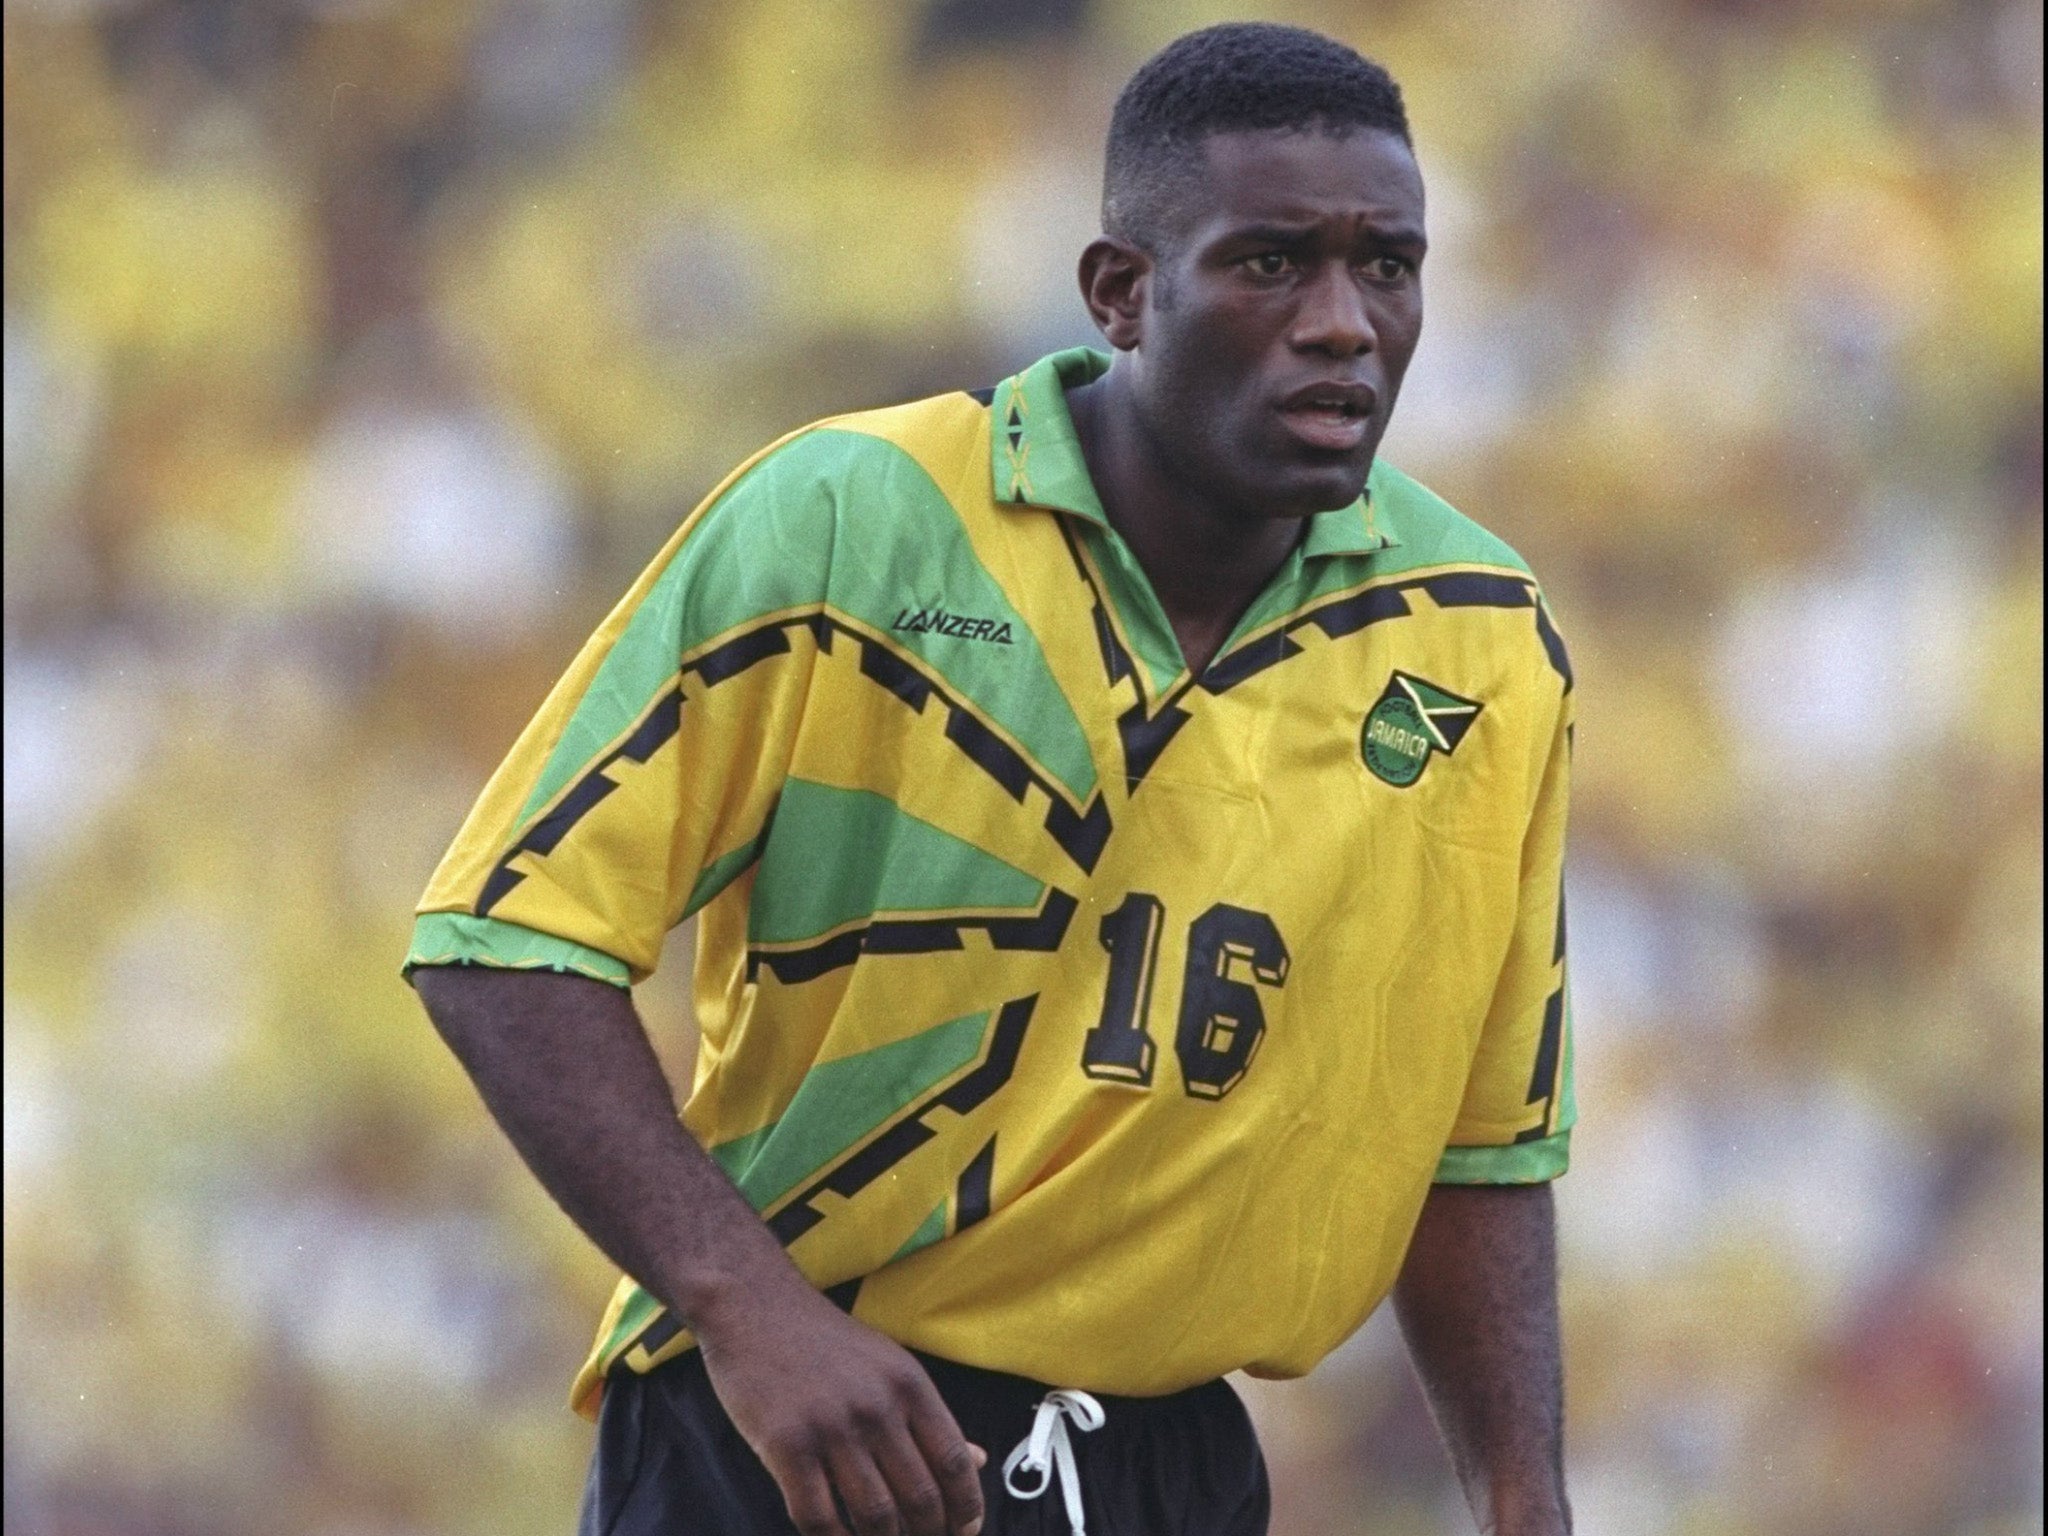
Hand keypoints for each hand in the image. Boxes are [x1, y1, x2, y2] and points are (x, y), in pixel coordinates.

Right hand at [695, 1269, 987, 1535]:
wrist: (754, 1306)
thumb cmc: (823, 1341)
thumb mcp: (889, 1365)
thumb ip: (928, 1417)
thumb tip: (977, 1459)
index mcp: (910, 1385)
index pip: (954, 1463)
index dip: (966, 1509)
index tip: (964, 1531)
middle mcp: (877, 1407)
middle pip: (920, 1497)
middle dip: (928, 1535)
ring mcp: (831, 1428)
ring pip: (875, 1516)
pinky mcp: (786, 1445)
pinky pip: (817, 1517)